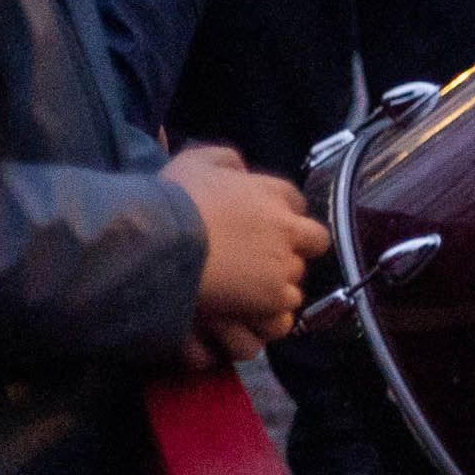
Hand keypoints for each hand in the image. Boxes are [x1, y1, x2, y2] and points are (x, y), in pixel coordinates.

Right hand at [166, 145, 325, 360]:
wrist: (161, 242)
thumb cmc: (173, 200)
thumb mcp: (195, 162)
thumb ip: (223, 159)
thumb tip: (241, 167)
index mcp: (272, 192)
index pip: (295, 202)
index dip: (280, 215)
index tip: (261, 226)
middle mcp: (287, 226)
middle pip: (313, 240)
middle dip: (295, 249)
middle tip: (265, 261)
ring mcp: (282, 263)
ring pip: (296, 277)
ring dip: (278, 284)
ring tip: (248, 293)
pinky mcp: (273, 296)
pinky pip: (284, 311)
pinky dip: (268, 315)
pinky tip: (246, 315)